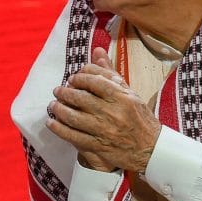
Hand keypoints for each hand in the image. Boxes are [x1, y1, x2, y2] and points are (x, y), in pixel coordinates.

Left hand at [47, 46, 161, 173]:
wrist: (150, 149)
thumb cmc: (139, 118)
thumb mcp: (129, 93)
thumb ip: (110, 73)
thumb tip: (97, 51)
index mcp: (122, 98)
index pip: (95, 81)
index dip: (80, 77)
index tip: (73, 78)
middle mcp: (112, 114)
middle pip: (81, 99)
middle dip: (65, 93)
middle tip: (58, 90)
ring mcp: (104, 131)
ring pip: (74, 117)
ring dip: (59, 109)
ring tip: (53, 105)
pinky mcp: (98, 147)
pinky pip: (73, 136)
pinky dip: (59, 129)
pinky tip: (51, 123)